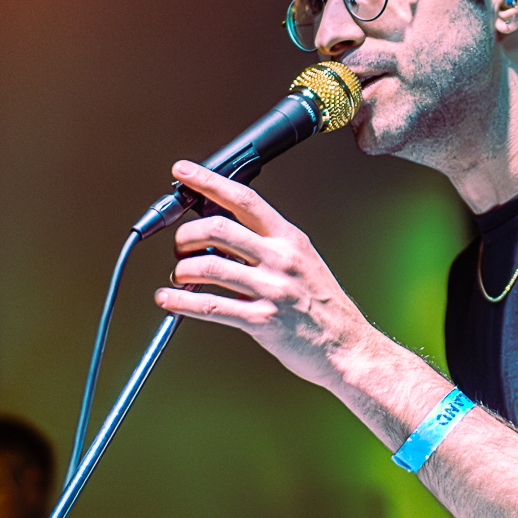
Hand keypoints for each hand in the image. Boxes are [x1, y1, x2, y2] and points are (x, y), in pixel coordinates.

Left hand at [155, 162, 378, 389]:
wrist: (347, 346)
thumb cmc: (323, 306)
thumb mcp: (302, 260)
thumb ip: (267, 245)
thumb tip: (221, 233)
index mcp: (289, 239)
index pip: (244, 200)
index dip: (209, 182)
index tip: (184, 171)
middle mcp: (281, 259)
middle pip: (217, 228)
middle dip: (186, 234)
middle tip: (180, 245)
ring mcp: (272, 289)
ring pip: (208, 266)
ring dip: (181, 269)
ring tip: (179, 275)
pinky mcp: (262, 320)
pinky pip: (211, 306)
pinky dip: (181, 302)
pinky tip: (169, 300)